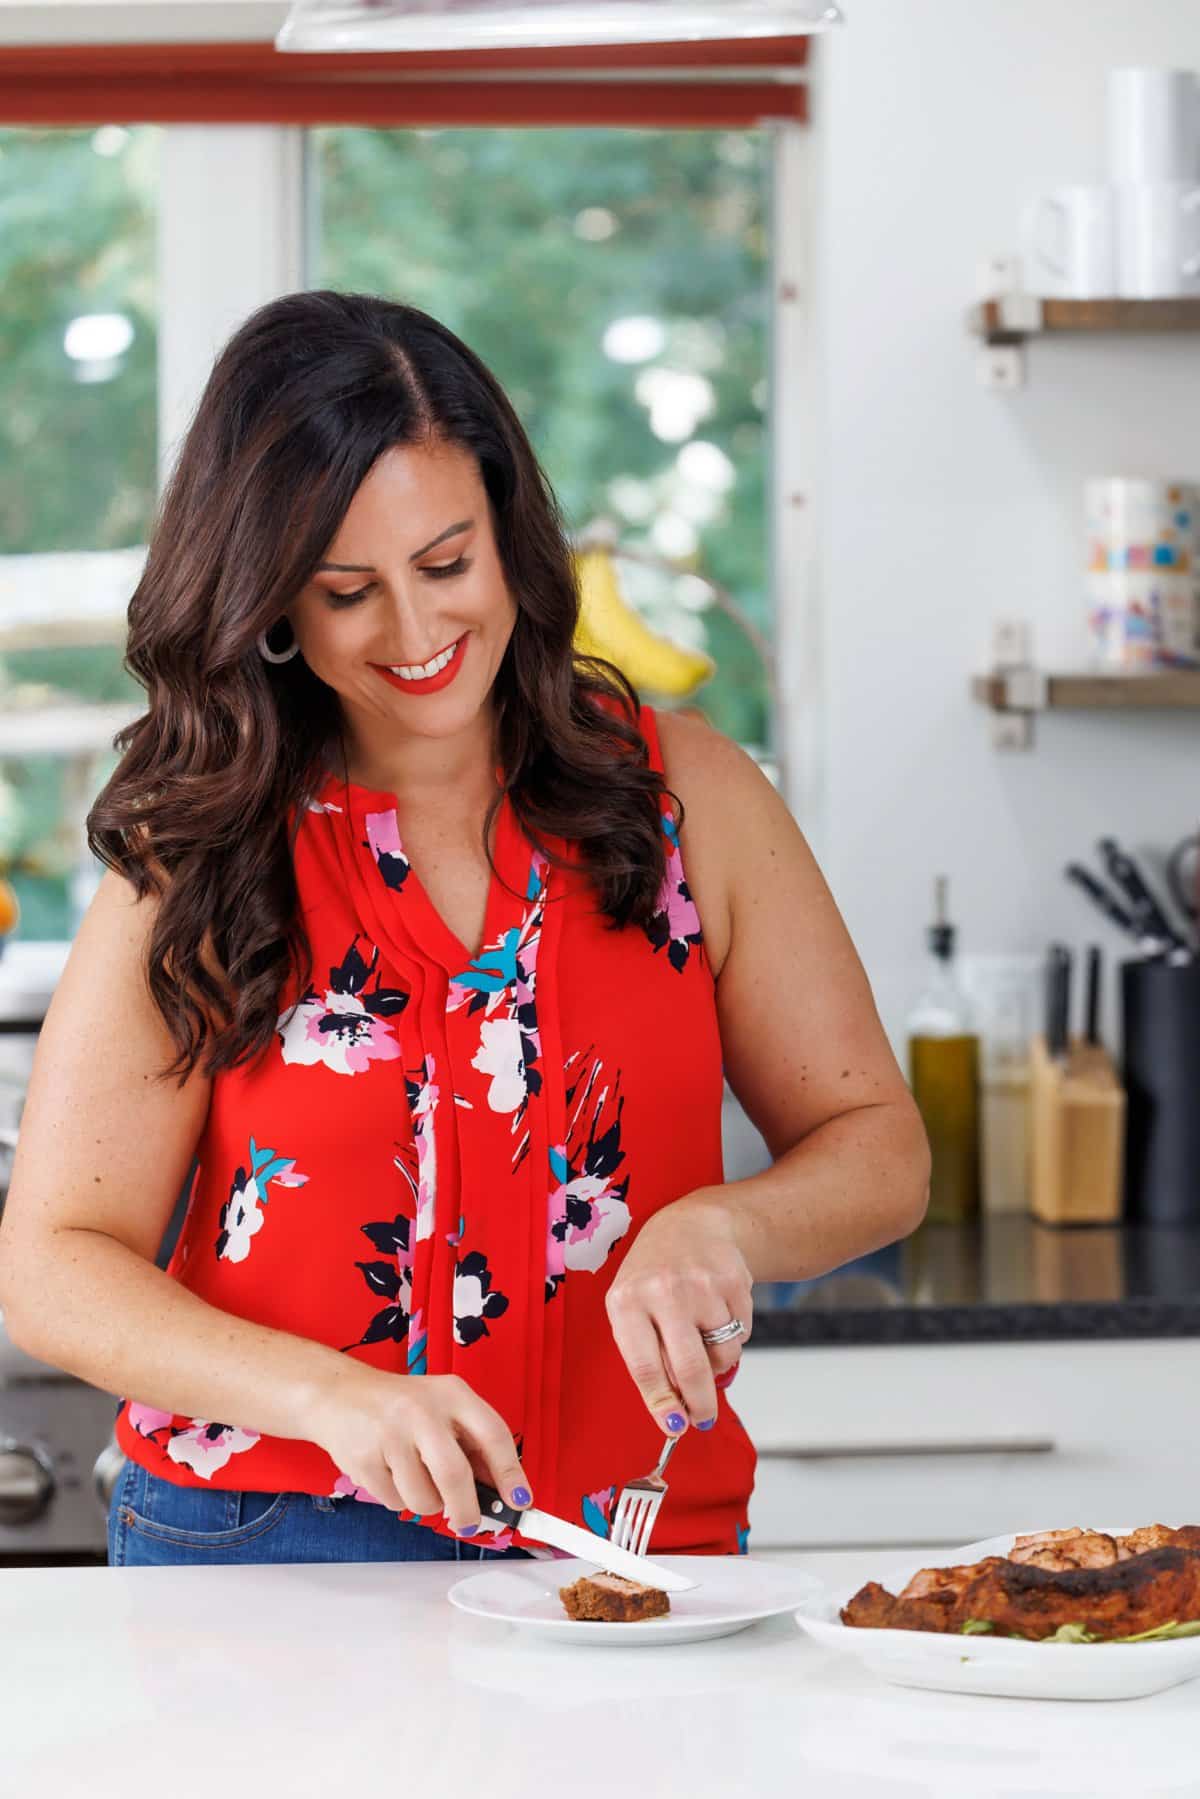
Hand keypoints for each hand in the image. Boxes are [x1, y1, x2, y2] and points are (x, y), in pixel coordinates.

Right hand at [306, 1363, 530, 1534]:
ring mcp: (389, 1435)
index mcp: (451, 1394)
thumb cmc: (400, 1406)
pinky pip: (394, 1502)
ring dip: (426, 1503)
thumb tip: (501, 1490)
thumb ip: (471, 1442)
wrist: (337, 1394)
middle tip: (468, 1522)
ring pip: (423, 1499)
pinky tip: (389, 1472)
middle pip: (455, 1476)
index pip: (493, 1435)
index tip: (520, 1500)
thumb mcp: (442, 1407)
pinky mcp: (362, 1459)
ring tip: (415, 1478)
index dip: (511, 1473)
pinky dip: (397, 1499)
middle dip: (466, 1510)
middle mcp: (422, 1411)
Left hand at [605, 1191, 753, 1434]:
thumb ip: (647, 1356)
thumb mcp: (633, 1307)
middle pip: (689, 1368)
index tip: (673, 1426)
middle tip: (703, 1419)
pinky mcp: (734, 1282)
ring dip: (718, 1362)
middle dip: (700, 1405)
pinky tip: (718, 1312)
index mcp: (626, 1301)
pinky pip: (742, 1335)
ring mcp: (701, 1285)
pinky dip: (733, 1337)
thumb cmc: (654, 1276)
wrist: (692, 1225)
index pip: (644, 1366)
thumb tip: (674, 1414)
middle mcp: (663, 1290)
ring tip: (703, 1338)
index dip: (660, 1403)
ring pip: (722, 1355)